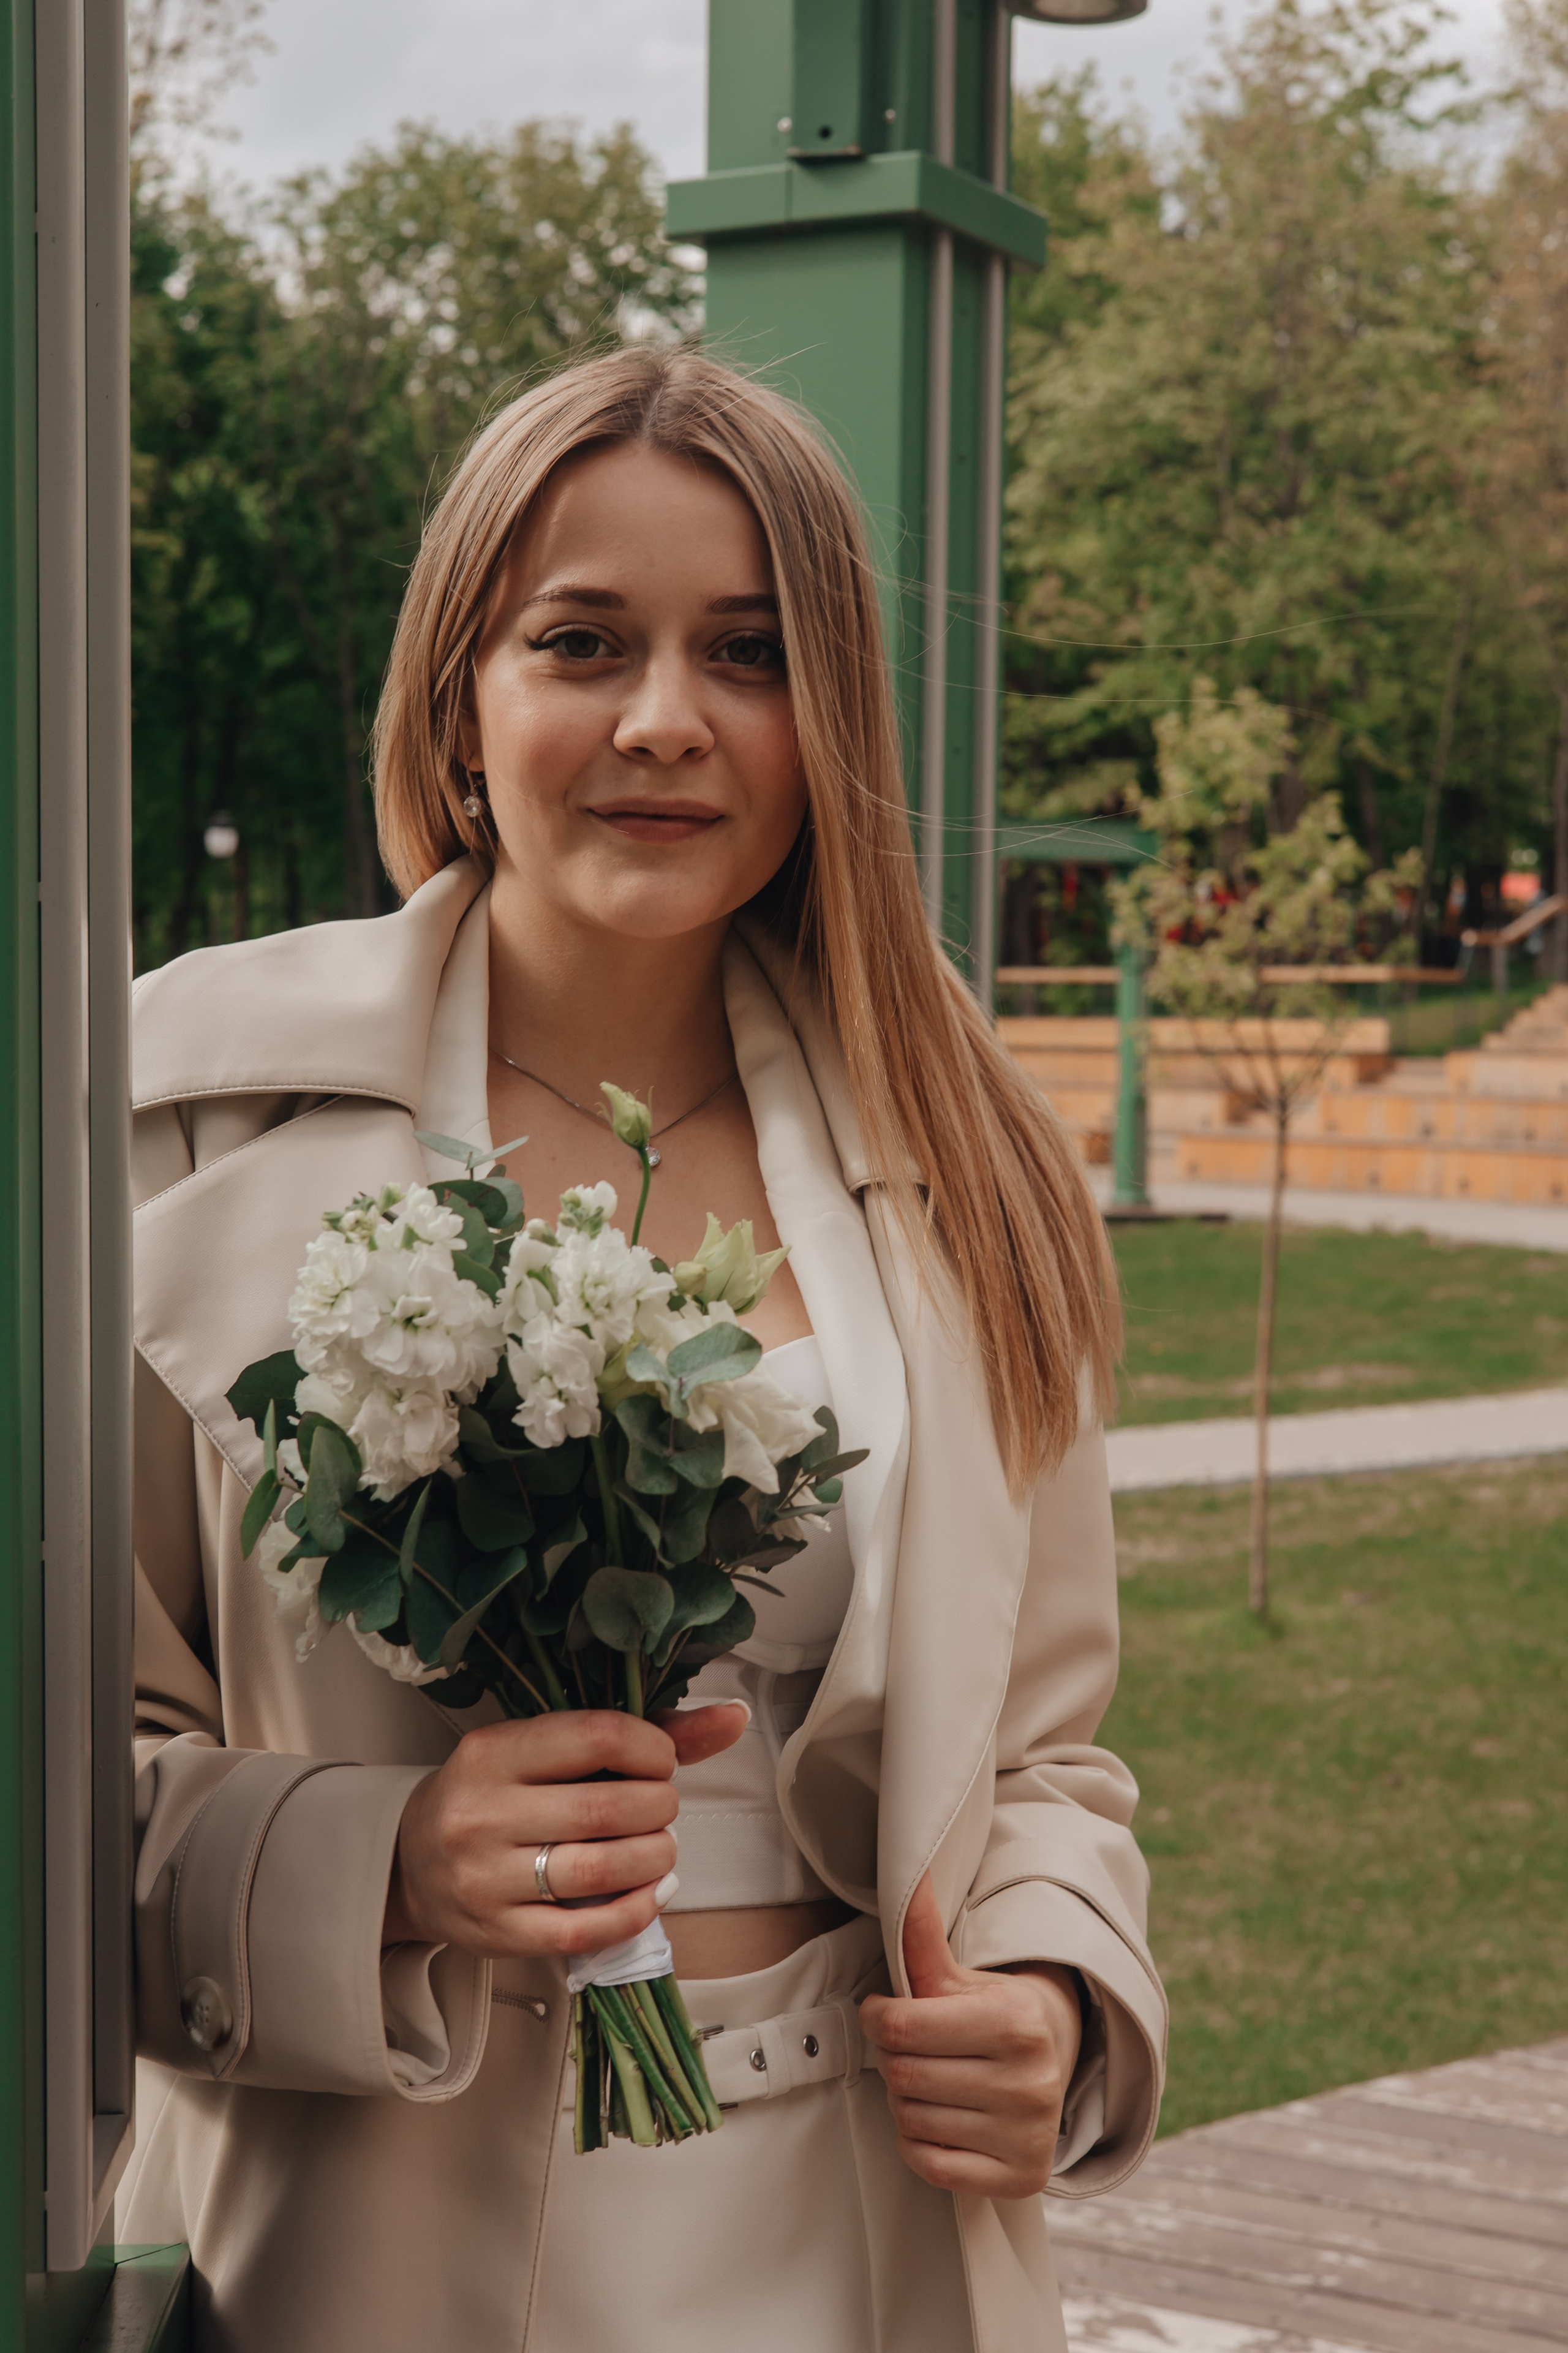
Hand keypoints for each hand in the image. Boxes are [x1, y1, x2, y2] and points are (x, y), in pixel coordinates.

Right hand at [383, 1703, 744, 1958]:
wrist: (408, 1863)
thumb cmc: (493, 1794)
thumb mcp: (543, 1749)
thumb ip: (635, 1734)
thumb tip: (731, 1717)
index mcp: (493, 1751)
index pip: (596, 1736)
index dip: (652, 1748)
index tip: (662, 1760)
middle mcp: (481, 1812)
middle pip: (607, 1809)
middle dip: (660, 1808)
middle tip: (663, 1808)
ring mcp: (484, 1879)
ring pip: (600, 1871)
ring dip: (655, 1859)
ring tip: (659, 1849)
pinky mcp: (496, 1934)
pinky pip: (584, 1931)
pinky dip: (635, 1913)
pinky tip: (650, 1894)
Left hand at [858, 1872, 1083, 2199]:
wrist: (1055, 2059)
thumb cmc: (994, 2013)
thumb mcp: (961, 1976)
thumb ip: (923, 1936)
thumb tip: (911, 1876)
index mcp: (1016, 2022)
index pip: (902, 2029)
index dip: (876, 2018)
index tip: (880, 2012)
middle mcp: (1031, 2082)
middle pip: (903, 2076)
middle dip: (893, 2061)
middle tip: (913, 2050)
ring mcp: (1029, 2135)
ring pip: (912, 2121)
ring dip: (905, 2102)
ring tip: (931, 2081)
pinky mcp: (1021, 2178)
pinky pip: (930, 2166)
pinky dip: (918, 2145)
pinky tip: (940, 2120)